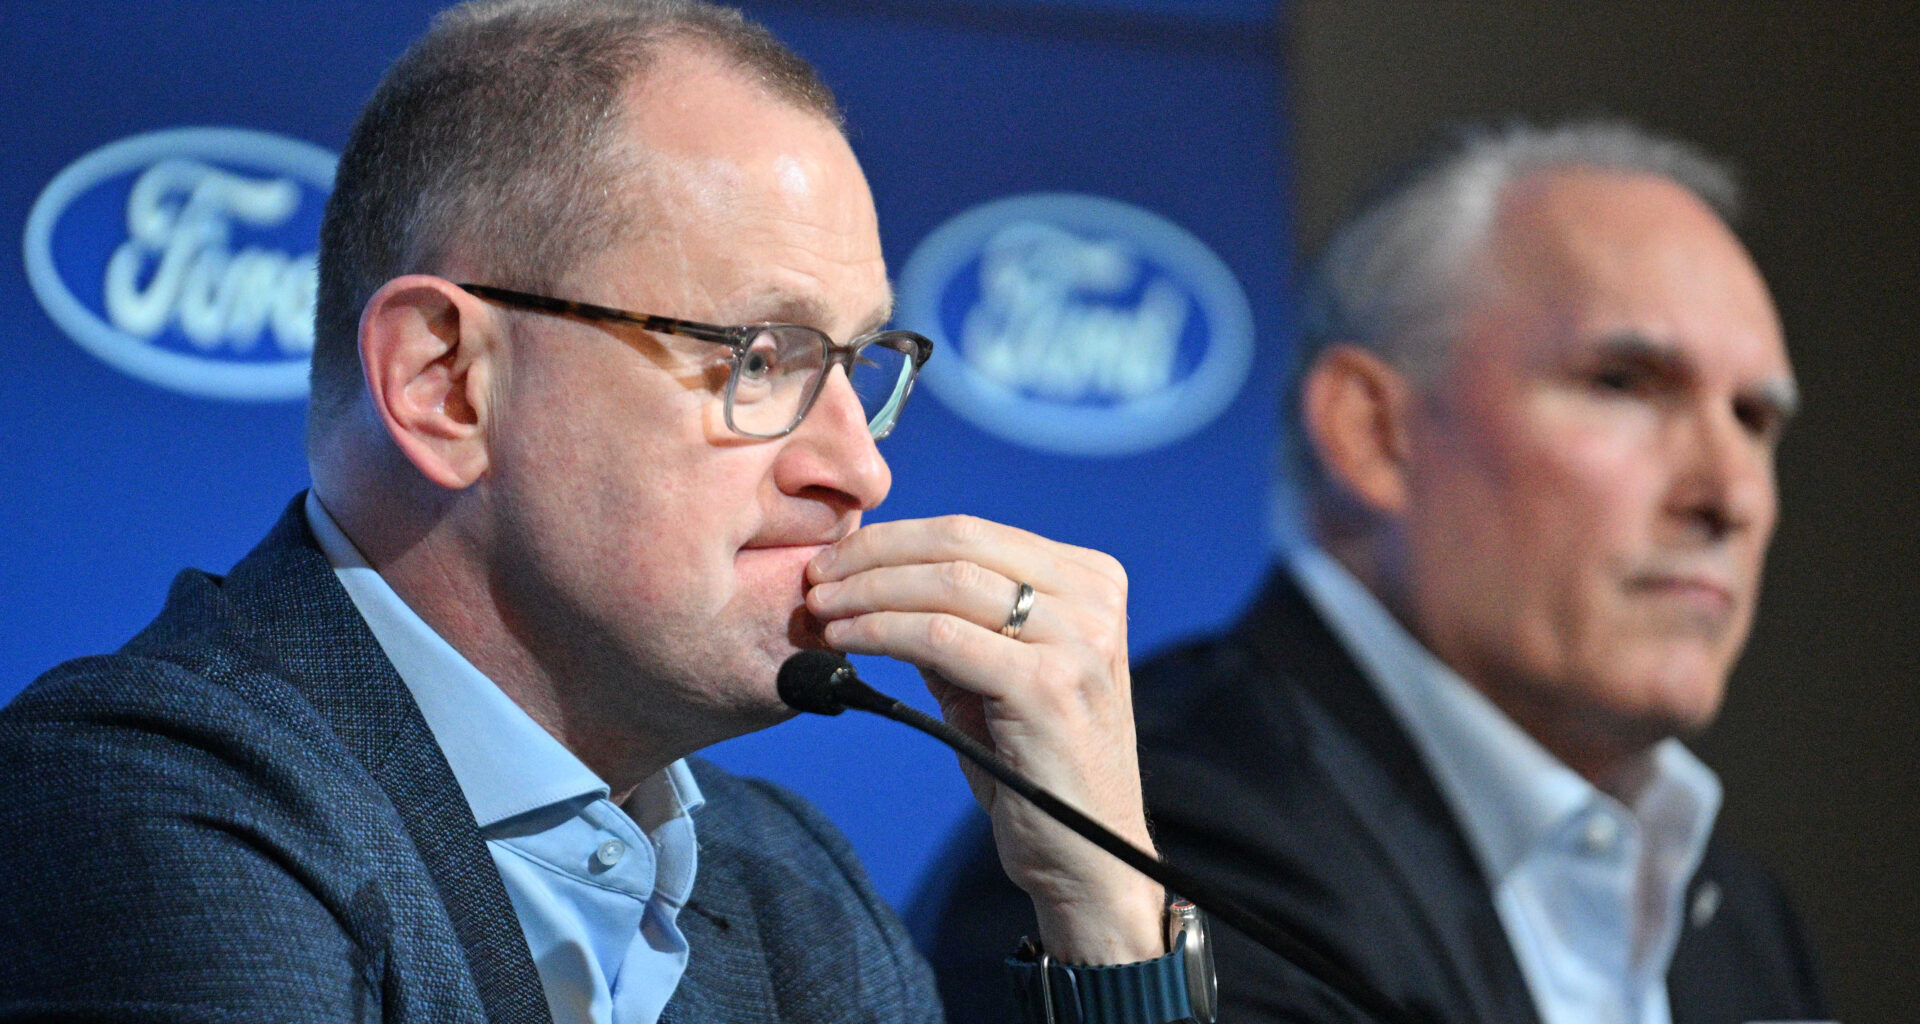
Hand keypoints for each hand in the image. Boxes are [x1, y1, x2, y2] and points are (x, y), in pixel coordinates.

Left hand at [806, 515, 1162, 964]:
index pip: (973, 532)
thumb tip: (870, 577)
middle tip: (815, 578)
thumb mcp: (1000, 672)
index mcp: (1091, 580)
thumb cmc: (1035, 764)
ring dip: (868, 592)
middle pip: (958, 546)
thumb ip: (957, 620)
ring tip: (821, 610)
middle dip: (872, 557)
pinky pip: (941, 638)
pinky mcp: (1047, 687)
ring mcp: (1077, 641)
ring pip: (946, 586)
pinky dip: (882, 631)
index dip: (894, 538)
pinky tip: (845, 641)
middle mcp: (1094, 599)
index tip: (836, 559)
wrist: (1089, 855)